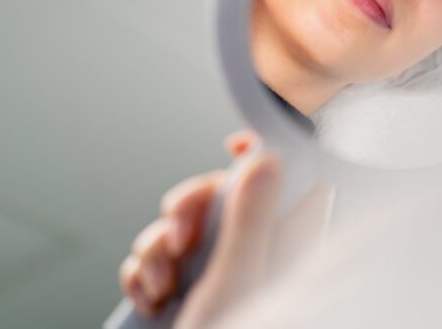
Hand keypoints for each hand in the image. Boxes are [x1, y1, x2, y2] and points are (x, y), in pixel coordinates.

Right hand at [118, 131, 279, 327]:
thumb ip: (252, 219)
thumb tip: (269, 158)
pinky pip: (163, 257)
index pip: (294, 180)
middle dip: (189, 208)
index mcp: (288, 248)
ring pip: (189, 225)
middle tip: (178, 236)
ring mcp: (220, 273)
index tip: (233, 144)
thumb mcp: (235, 284)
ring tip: (162, 286)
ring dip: (161, 247)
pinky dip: (148, 272)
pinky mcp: (187, 290)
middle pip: (226, 195)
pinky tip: (151, 298)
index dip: (266, 155)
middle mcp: (257, 255)